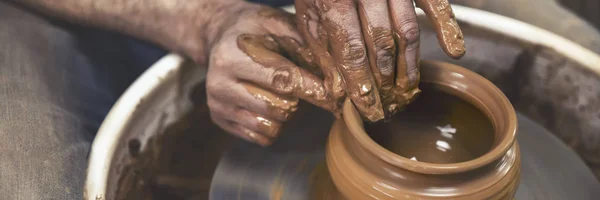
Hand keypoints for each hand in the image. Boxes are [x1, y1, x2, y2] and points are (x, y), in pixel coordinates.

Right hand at [205, 3, 337, 145]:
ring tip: (280, 92)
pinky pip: (262, 138)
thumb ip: (304, 47)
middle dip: (298, 99)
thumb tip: (334, 76)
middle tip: (298, 84)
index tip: (334, 94)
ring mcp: (218, 106)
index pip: (281, 79)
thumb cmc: (255, 30)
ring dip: (286, 114)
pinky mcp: (221, 121)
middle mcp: (219, 84)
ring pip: (272, 127)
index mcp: (231, 56)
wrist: (218, 37)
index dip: (312, 88)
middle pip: (280, 108)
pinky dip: (273, 125)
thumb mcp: (278, 25)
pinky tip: (269, 104)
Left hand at [295, 0, 465, 121]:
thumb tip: (338, 91)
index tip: (368, 109)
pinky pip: (435, 3)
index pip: (350, 51)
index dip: (360, 85)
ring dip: (409, 63)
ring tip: (408, 89)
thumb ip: (323, 50)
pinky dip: (447, 26)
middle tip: (388, 104)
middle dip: (384, 79)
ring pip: (407, 29)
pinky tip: (455, 50)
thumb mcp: (310, 14)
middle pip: (380, 43)